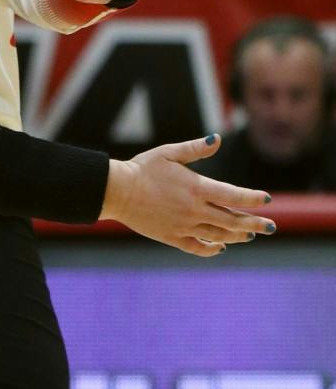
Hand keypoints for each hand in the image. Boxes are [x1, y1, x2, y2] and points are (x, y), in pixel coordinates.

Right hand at [101, 137, 274, 254]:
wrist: (116, 192)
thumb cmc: (142, 169)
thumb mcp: (169, 153)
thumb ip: (196, 149)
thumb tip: (217, 139)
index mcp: (197, 188)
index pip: (234, 196)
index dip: (253, 199)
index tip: (266, 200)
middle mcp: (194, 210)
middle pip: (232, 220)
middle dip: (254, 224)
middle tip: (270, 227)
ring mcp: (183, 226)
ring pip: (218, 235)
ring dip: (236, 236)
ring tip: (249, 236)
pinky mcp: (170, 236)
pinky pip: (196, 247)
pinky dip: (211, 249)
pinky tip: (220, 247)